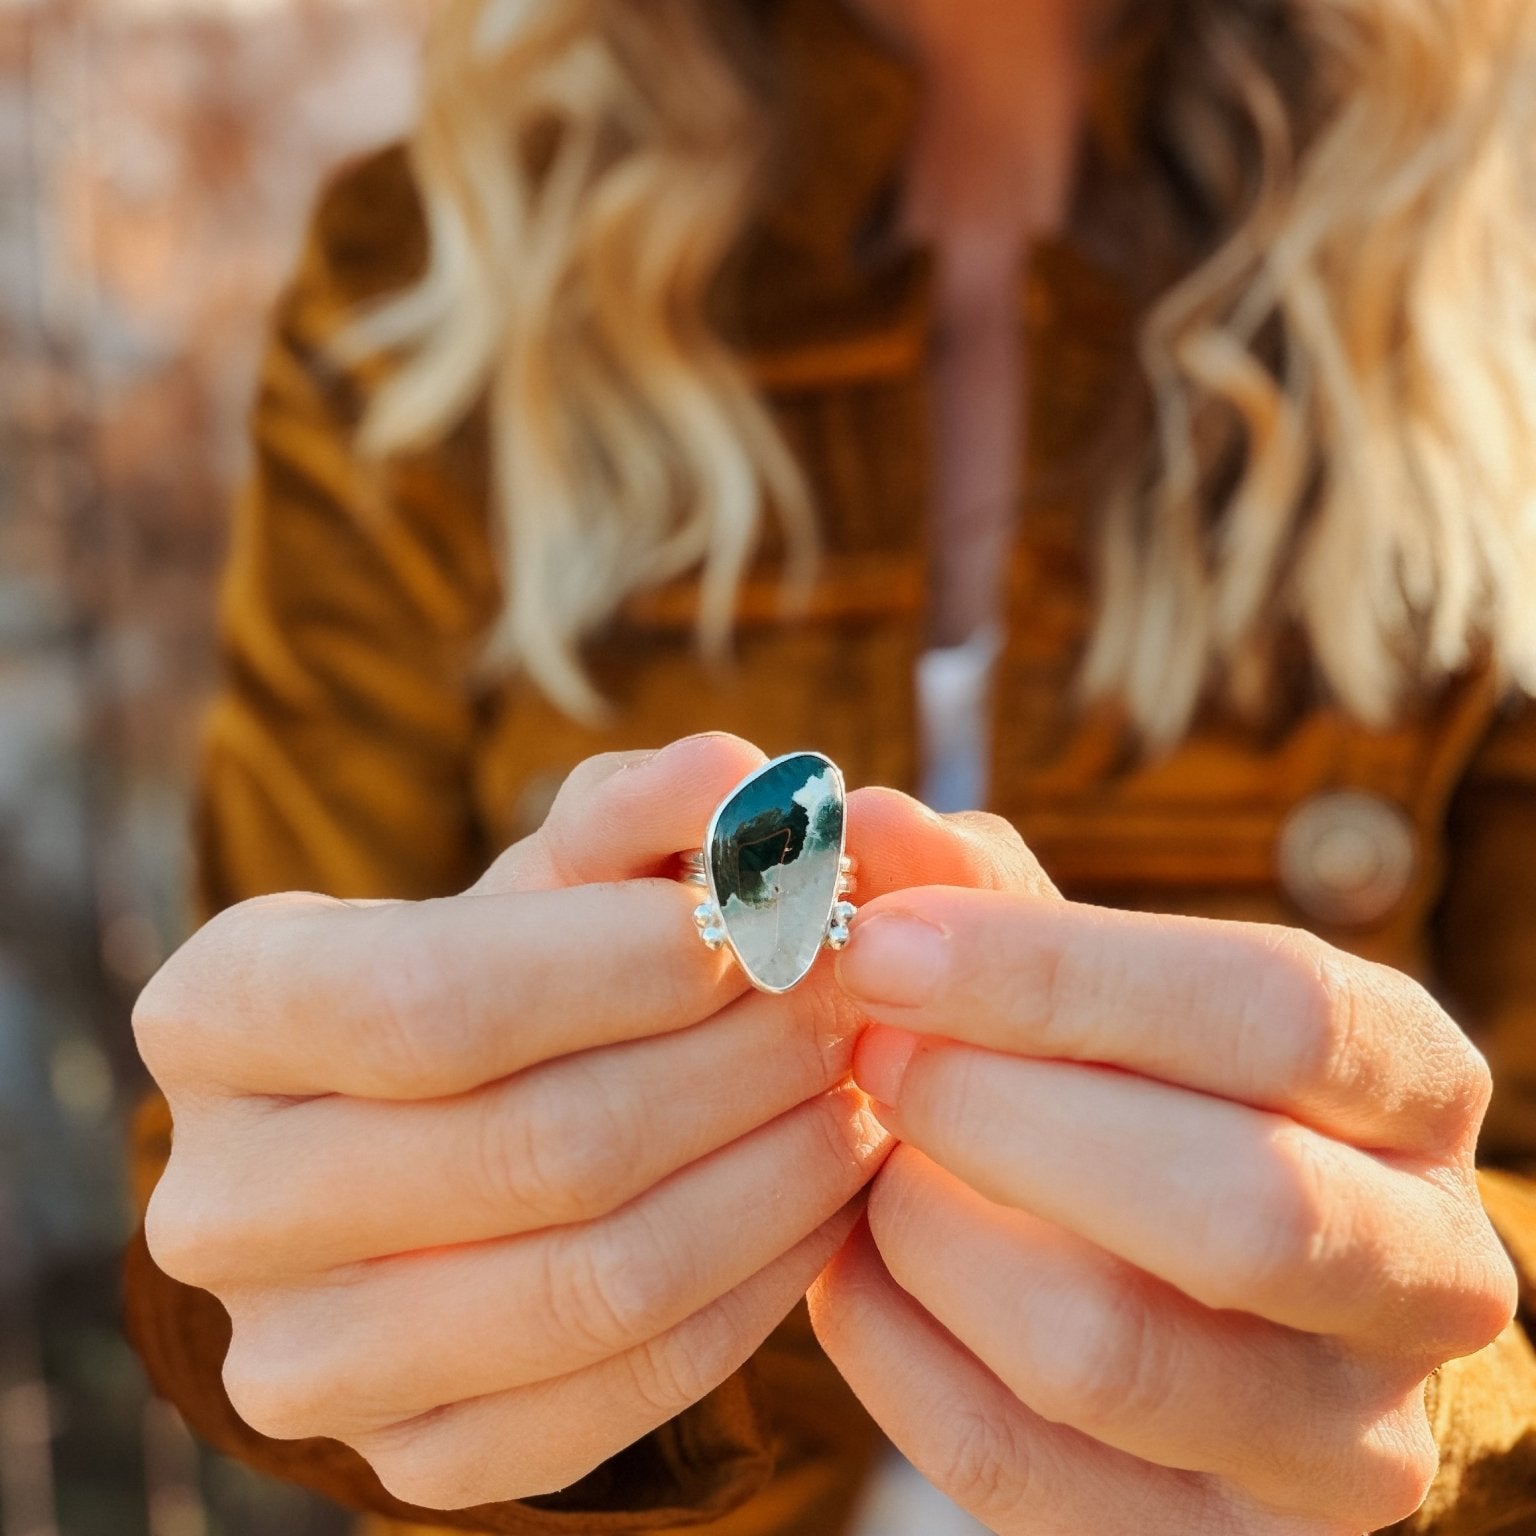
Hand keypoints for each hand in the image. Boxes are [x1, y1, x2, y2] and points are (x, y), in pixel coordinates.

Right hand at [132, 735, 1038, 1509]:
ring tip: (858, 1086)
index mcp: (217, 1014)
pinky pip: (623, 1391)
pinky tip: (824, 1195)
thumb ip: (638, 813)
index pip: (432, 996)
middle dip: (734, 1061)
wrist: (465, 1138)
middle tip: (850, 995)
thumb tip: (739, 776)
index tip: (771, 918)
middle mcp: (219, 1202)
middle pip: (532, 1146)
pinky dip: (757, 1288)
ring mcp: (301, 1358)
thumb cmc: (516, 974)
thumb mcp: (559, 877)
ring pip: (594, 1282)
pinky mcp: (410, 1458)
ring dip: (771, 1174)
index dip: (626, 959)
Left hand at [808, 855, 1517, 1533]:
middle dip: (998, 1115)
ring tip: (871, 1159)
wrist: (1204, 1292)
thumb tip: (868, 824)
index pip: (1277, 1012)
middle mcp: (1423, 1273)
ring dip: (935, 1234)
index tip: (884, 942)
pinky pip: (1016, 1465)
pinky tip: (849, 1264)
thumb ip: (988, 899)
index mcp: (1409, 1088)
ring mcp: (1339, 1439)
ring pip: (1110, 1356)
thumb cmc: (1137, 1087)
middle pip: (1232, 1205)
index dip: (1058, 973)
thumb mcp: (1093, 979)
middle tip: (867, 1050)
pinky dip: (892, 1347)